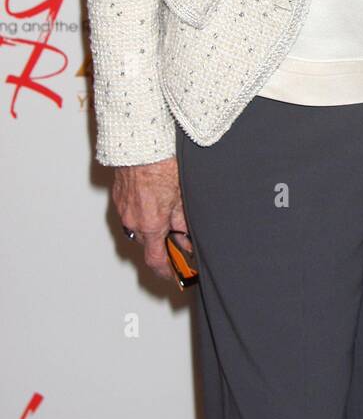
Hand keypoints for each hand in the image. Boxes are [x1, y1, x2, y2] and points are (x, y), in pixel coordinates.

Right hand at [112, 157, 193, 281]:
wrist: (140, 141)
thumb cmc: (161, 163)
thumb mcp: (182, 194)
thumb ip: (183, 220)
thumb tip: (186, 236)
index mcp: (150, 224)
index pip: (156, 260)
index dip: (166, 271)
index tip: (174, 276)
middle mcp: (133, 220)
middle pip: (149, 242)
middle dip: (163, 241)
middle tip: (180, 234)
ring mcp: (123, 208)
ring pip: (139, 226)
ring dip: (153, 224)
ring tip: (169, 207)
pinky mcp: (119, 195)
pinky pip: (131, 211)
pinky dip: (143, 210)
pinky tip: (155, 195)